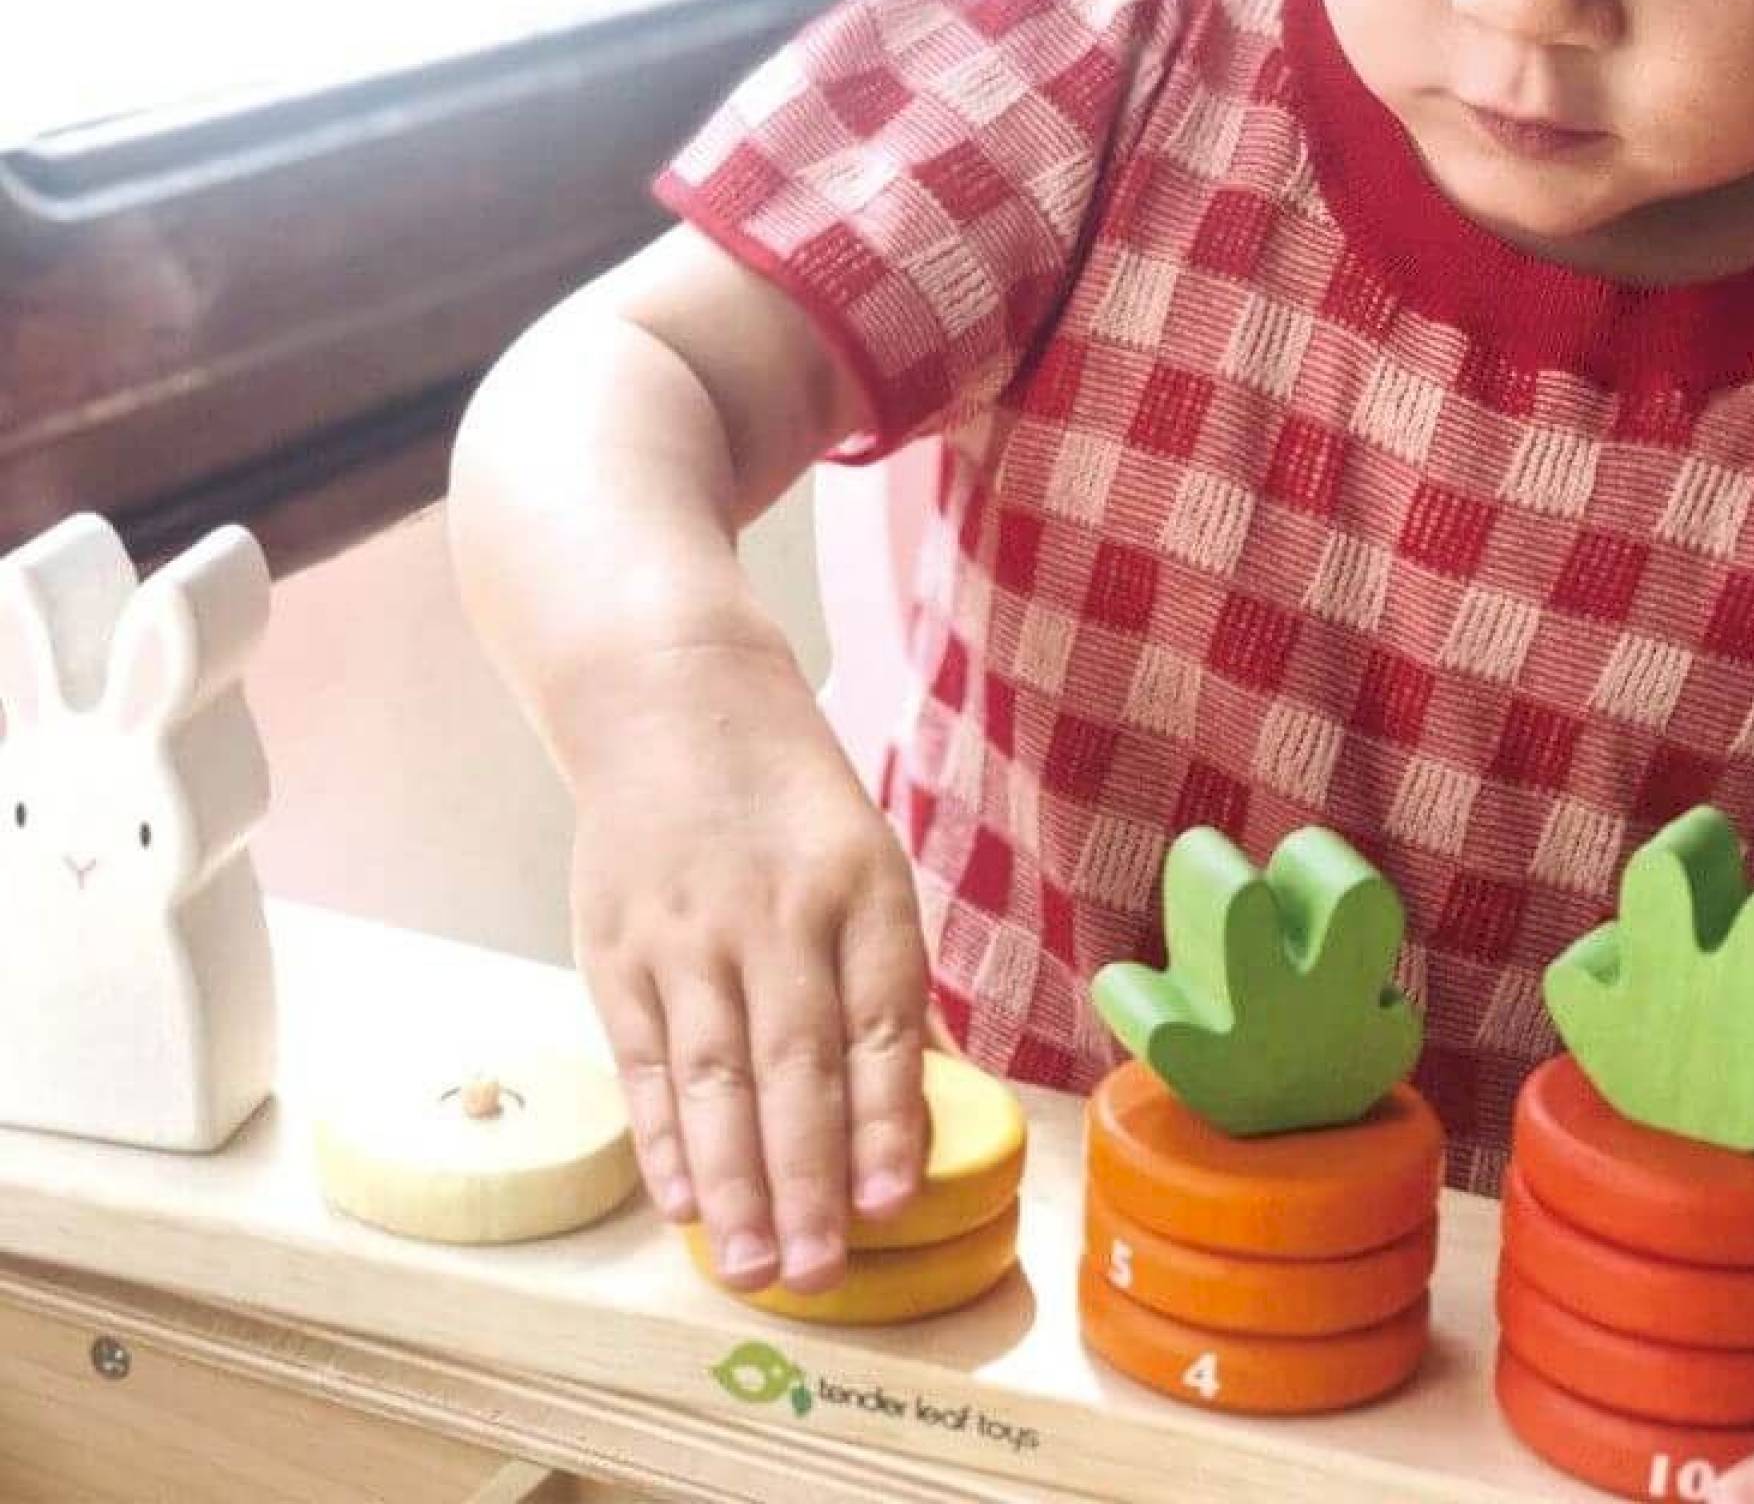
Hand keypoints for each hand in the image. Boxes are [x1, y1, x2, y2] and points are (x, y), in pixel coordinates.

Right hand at [570, 644, 931, 1296]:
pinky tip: (683, 1201)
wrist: (672, 703)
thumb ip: (884, 976)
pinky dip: (663, 1138)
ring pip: (711, 1076)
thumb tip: (912, 1106)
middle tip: (814, 1274)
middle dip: (806, 1178)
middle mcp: (773, 913)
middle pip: (791, 1063)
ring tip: (751, 1266)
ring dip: (732, 1180)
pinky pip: (645, 1061)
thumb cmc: (791, 800)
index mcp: (857, 887)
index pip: (878, 1017)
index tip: (888, 1201)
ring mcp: (686, 933)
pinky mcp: (616, 949)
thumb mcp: (866, 858)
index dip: (883, 1116)